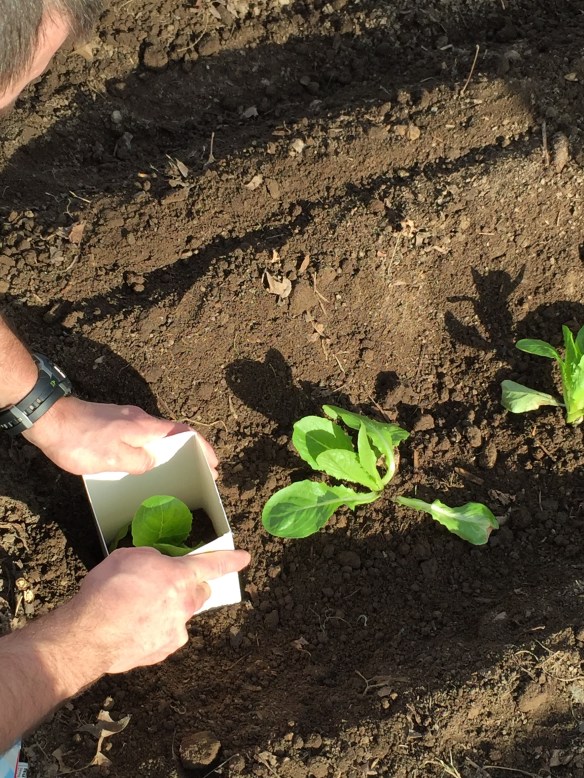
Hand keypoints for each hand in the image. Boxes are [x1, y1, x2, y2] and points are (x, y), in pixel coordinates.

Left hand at [21, 396, 218, 476]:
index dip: (202, 447)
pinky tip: (142, 465)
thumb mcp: (114, 459)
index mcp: (145, 427)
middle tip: (199, 472)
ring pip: (154, 437)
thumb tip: (153, 462)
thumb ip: (139, 462)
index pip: (184, 433)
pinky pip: (139, 438)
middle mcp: (140, 419)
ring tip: (174, 472)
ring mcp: (125, 419)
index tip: (214, 463)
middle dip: (189, 452)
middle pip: (172, 434)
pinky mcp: (111, 423)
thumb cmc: (81, 440)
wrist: (49, 419)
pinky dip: (149, 451)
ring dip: (168, 452)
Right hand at [65, 547, 249, 674]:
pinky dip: (154, 630)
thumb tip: (157, 566)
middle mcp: (185, 605)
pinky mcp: (163, 651)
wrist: (89, 635)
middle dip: (190, 588)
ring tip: (136, 610)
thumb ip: (153, 559)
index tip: (244, 558)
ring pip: (180, 616)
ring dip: (167, 611)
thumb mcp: (130, 556)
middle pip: (199, 593)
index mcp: (180, 577)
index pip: (214, 565)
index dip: (231, 559)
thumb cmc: (107, 589)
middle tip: (166, 586)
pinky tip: (132, 627)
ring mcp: (176, 631)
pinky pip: (165, 636)